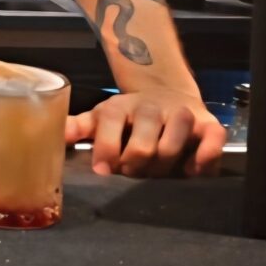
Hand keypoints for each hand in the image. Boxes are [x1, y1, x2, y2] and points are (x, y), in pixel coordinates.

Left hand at [65, 89, 225, 177]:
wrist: (165, 94)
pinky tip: (191, 168)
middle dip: (136, 166)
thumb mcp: (101, 117)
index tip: (103, 170)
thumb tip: (54, 135)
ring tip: (158, 168)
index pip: (109, 126)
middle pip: (143, 145)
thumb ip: (79, 127)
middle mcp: (149, 109)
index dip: (106, 151)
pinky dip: (204, 158)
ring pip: (173, 144)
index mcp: (119, 107)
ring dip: (164, 165)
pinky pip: (211, 140)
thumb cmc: (128, 115)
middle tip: (133, 171)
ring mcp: (179, 114)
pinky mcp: (207, 123)